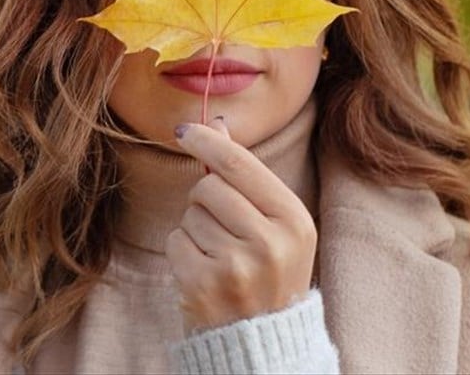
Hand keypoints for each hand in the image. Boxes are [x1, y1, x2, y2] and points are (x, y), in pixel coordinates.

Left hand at [166, 118, 317, 333]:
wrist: (263, 344)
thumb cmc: (269, 274)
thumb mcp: (276, 225)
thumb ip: (247, 175)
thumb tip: (217, 124)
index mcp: (295, 221)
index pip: (240, 164)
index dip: (209, 141)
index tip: (186, 129)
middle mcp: (270, 242)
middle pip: (209, 186)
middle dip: (206, 199)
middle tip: (225, 228)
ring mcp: (237, 266)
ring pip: (190, 214)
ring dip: (196, 228)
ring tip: (221, 255)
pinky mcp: (204, 285)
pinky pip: (175, 241)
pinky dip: (182, 252)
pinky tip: (204, 272)